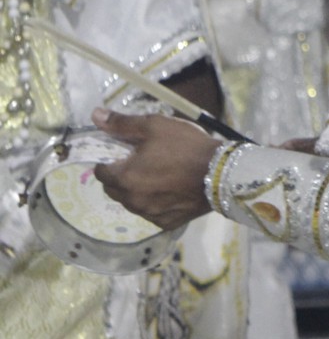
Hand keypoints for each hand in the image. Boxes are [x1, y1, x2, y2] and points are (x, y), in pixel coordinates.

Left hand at [90, 109, 221, 230]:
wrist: (223, 172)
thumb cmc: (186, 146)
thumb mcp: (155, 126)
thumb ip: (123, 124)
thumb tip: (96, 116)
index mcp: (124, 178)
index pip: (100, 172)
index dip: (109, 161)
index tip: (125, 154)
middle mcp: (132, 201)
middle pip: (113, 189)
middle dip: (120, 177)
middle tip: (142, 164)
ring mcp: (149, 214)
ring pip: (131, 203)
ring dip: (136, 191)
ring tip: (159, 178)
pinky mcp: (166, 223)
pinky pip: (151, 213)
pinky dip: (155, 203)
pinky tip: (171, 192)